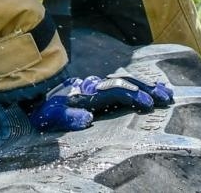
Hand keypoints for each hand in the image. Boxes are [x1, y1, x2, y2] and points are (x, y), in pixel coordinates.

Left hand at [27, 73, 173, 132]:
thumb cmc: (45, 109)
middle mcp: (96, 86)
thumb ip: (68, 116)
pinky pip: (123, 84)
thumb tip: (88, 119)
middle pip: (125, 83)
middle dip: (147, 89)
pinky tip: (152, 89)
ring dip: (147, 86)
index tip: (147, 102)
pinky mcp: (100, 89)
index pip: (114, 90)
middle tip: (165, 97)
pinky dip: (140, 86)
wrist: (34, 93)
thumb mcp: (51, 115)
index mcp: (88, 93)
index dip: (132, 94)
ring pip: (127, 81)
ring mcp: (98, 86)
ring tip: (166, 93)